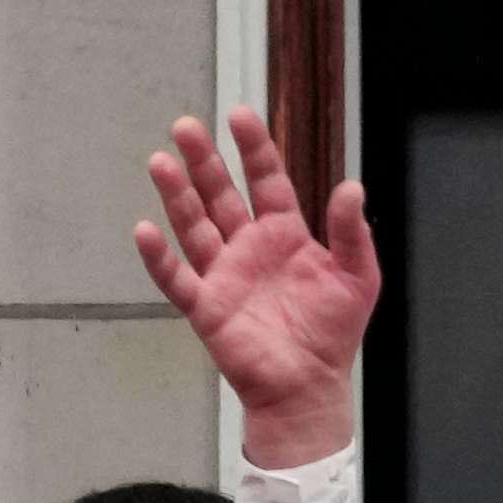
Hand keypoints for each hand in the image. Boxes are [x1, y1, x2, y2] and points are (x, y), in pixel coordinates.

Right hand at [133, 107, 379, 466]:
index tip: (240, 115)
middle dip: (203, 162)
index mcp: (285, 235)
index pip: (267, 181)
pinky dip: (160, 257)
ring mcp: (224, 274)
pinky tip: (146, 230)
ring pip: (193, 226)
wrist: (311, 386)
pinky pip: (177, 278)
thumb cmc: (334, 333)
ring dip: (177, 196)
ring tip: (161, 162)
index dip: (254, 149)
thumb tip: (352, 188)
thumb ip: (352, 233)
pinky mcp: (206, 306)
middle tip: (185, 127)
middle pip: (220, 195)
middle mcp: (248, 247)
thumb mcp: (357, 277)